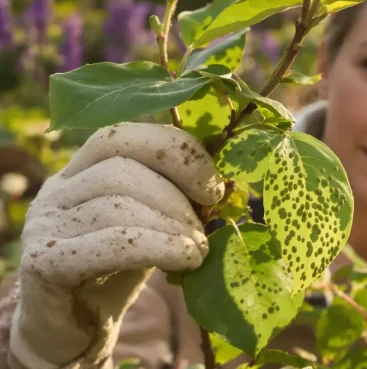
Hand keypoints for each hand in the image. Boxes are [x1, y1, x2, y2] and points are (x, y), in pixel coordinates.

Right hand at [10, 122, 224, 367]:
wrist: (74, 330)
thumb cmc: (118, 271)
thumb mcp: (150, 224)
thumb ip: (172, 199)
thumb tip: (222, 186)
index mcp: (80, 170)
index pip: (123, 136)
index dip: (175, 153)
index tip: (213, 188)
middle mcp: (56, 190)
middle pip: (120, 168)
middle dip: (176, 194)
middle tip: (206, 224)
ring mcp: (44, 225)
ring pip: (116, 204)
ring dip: (172, 224)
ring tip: (199, 248)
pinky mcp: (46, 262)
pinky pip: (112, 242)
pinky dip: (160, 247)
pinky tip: (187, 260)